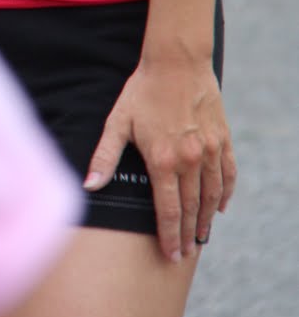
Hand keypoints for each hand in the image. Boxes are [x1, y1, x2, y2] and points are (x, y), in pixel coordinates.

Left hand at [84, 56, 236, 262]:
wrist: (176, 62)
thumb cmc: (142, 91)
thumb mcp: (117, 122)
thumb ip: (104, 157)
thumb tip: (89, 186)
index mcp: (162, 160)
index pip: (167, 210)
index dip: (169, 236)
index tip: (171, 254)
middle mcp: (188, 160)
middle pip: (190, 208)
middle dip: (187, 235)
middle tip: (185, 254)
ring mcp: (209, 150)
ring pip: (211, 196)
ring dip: (206, 219)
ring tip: (201, 237)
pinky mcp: (222, 139)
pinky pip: (228, 174)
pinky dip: (225, 194)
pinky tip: (220, 207)